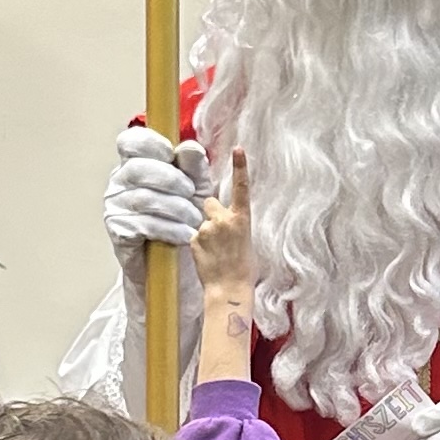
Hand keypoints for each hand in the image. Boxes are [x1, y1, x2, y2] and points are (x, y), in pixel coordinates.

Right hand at [104, 122, 208, 250]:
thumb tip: (190, 147)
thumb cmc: (182, 214)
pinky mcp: (118, 229)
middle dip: (171, 179)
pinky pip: (143, 224)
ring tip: (194, 218)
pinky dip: (169, 229)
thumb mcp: (196, 186)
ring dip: (176, 208)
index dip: (151, 143)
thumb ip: (194, 166)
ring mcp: (115, 205)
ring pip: (143, 198)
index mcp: (135, 162)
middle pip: (138, 169)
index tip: (171, 155)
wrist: (173, 257)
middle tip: (191, 193)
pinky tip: (185, 234)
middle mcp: (120, 180)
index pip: (130, 141)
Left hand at [191, 152, 252, 305]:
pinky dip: (198, 244)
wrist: (229, 289)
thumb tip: (228, 222)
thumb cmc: (243, 269)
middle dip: (210, 212)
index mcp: (242, 219)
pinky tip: (206, 257)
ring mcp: (206, 229)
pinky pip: (193, 235)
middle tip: (218, 233)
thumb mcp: (246, 241)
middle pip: (210, 202)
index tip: (239, 149)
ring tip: (214, 252)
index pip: (241, 188)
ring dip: (204, 231)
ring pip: (201, 220)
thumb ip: (235, 225)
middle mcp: (223, 219)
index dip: (240, 167)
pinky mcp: (193, 239)